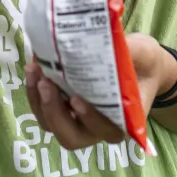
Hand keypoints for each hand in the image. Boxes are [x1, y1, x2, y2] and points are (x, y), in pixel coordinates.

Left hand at [24, 33, 176, 150]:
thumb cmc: (142, 61)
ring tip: (35, 72)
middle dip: (55, 113)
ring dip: (39, 103)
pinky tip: (33, 69)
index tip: (76, 99)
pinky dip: (36, 93)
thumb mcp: (143, 52)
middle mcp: (99, 128)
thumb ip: (131, 51)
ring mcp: (79, 121)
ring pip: (54, 126)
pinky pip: (46, 111)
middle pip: (72, 136)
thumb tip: (113, 39)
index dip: (90, 120)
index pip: (107, 130)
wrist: (138, 62)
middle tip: (46, 84)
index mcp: (124, 120)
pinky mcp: (66, 109)